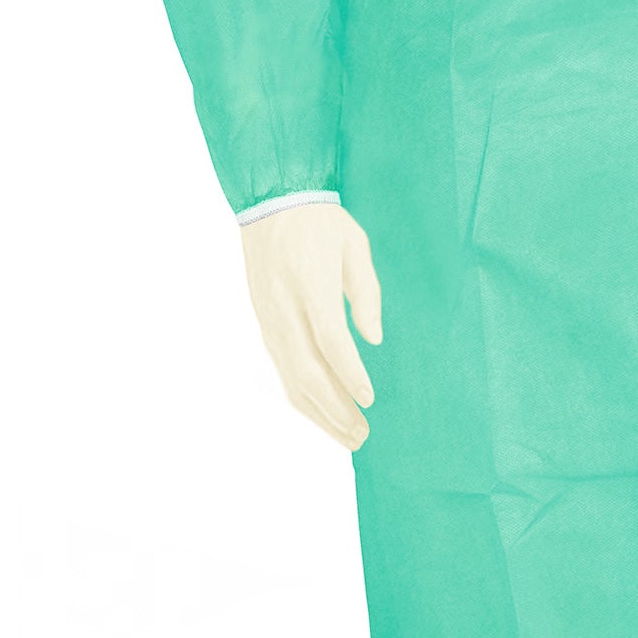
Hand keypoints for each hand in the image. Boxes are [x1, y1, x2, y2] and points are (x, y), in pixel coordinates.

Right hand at [240, 202, 382, 447]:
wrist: (271, 202)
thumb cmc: (320, 221)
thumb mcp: (355, 244)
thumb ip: (366, 292)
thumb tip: (373, 339)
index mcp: (311, 284)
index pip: (329, 340)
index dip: (349, 374)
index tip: (370, 399)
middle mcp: (285, 308)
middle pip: (308, 371)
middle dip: (337, 409)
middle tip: (364, 435)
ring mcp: (270, 319)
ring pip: (291, 378)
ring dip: (319, 412)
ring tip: (347, 435)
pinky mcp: (264, 324)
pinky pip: (282, 369)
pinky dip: (301, 397)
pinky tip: (320, 412)